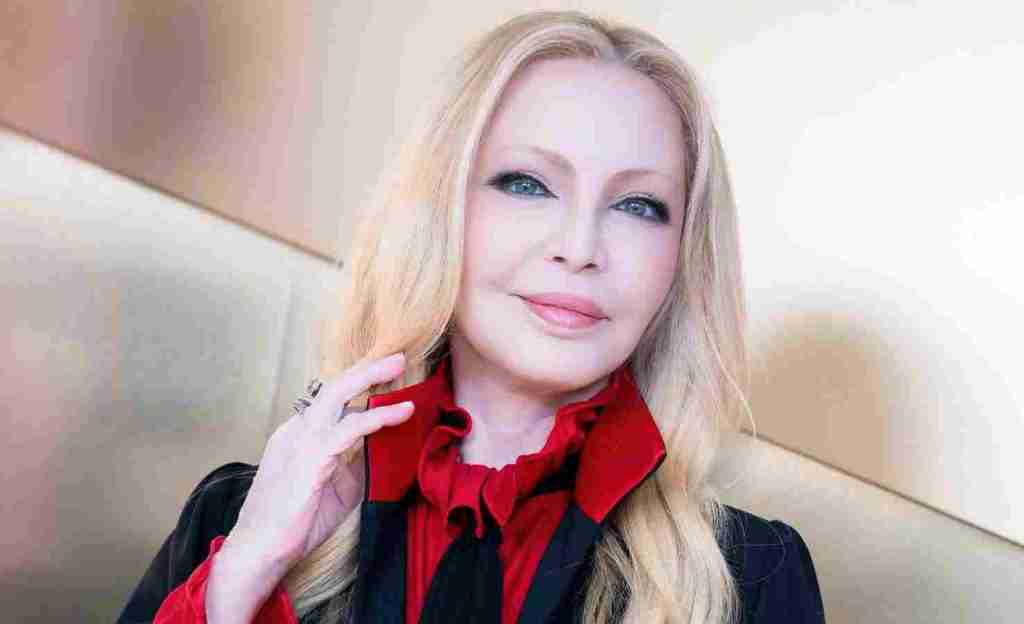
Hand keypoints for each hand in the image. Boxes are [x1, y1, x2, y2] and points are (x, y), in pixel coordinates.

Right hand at [222, 352, 414, 573]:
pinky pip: (351, 427)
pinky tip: (401, 413)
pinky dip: (379, 417)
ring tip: (399, 366)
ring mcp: (301, 439)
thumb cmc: (293, 524)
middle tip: (396, 358)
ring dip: (371, 377)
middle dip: (366, 368)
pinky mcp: (311, 456)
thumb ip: (356, 467)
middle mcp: (296, 430)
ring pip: (338, 393)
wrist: (261, 550)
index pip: (329, 402)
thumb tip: (383, 453)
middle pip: (333, 387)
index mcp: (297, 435)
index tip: (385, 378)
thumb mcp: (336, 490)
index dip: (358, 386)